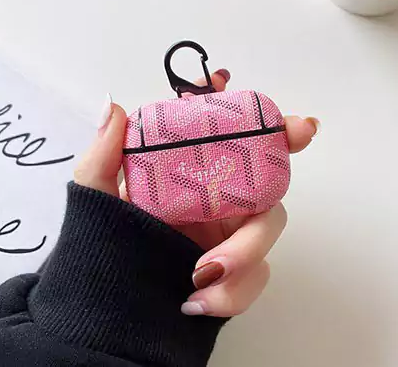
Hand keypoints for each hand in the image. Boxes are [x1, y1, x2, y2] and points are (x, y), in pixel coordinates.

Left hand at [74, 71, 318, 317]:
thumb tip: (115, 108)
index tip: (252, 95)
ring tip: (200, 273)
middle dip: (282, 155)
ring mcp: (231, 234)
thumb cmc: (106, 238)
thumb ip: (104, 157)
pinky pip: (255, 278)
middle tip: (298, 136)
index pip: (230, 136)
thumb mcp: (99, 195)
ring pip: (268, 228)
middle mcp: (219, 196)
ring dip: (247, 248)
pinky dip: (233, 293)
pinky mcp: (236, 275)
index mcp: (194, 172)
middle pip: (265, 172)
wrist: (109, 300)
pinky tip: (197, 303)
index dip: (250, 113)